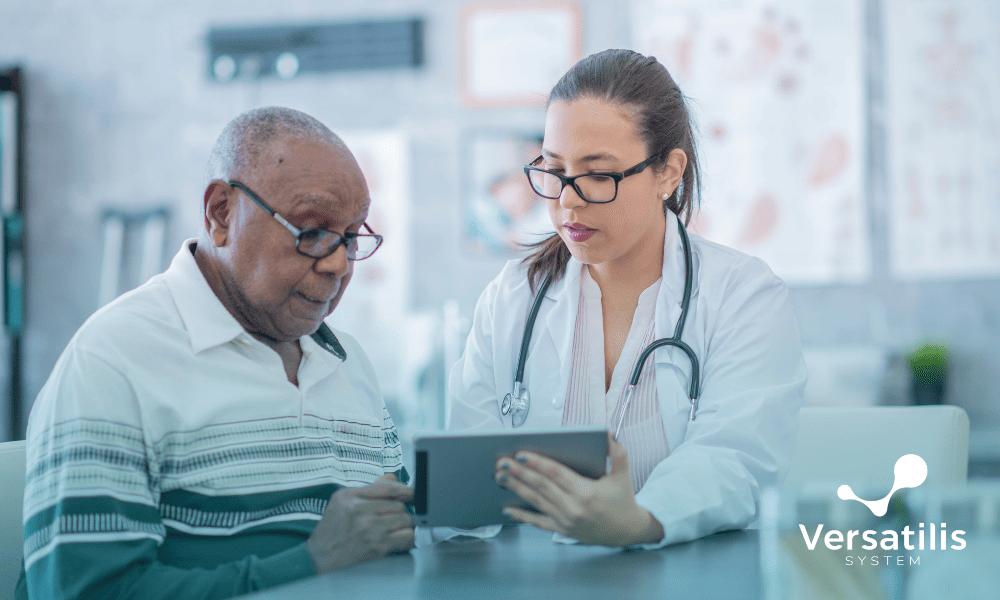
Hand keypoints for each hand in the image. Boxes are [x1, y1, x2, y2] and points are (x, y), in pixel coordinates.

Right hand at [306, 473, 414, 572]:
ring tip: (397, 527)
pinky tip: (400, 538)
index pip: (387, 488)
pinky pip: (406, 537)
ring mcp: (369, 528)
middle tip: (397, 516)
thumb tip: (394, 478)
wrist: (320, 556)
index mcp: (351, 496)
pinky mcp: (377, 545)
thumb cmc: (332, 529)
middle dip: (402, 510)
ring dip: (405, 524)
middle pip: (398, 504)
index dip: (405, 489)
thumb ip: (369, 489)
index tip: (412, 493)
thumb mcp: (342, 501)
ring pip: (405, 519)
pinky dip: (408, 538)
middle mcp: (360, 510)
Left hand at [495, 434, 663, 545]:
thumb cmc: (623, 499)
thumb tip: (605, 433)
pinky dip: (521, 516)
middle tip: (501, 462)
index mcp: (587, 491)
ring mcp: (566, 521)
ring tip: (499, 477)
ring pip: (536, 501)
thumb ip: (616, 452)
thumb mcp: (623, 474)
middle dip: (519, 473)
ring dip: (516, 488)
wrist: (627, 531)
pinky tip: (507, 508)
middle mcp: (574, 507)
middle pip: (541, 486)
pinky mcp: (562, 530)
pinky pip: (538, 522)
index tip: (520, 453)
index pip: (557, 474)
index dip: (538, 463)